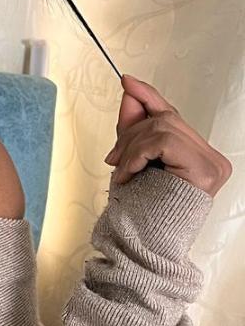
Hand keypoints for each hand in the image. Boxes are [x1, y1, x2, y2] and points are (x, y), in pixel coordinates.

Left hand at [104, 74, 231, 199]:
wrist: (144, 244)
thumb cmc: (142, 209)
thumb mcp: (134, 160)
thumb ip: (134, 128)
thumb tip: (129, 92)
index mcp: (199, 156)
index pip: (173, 116)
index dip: (149, 96)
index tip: (127, 81)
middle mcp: (213, 159)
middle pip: (166, 119)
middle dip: (131, 133)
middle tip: (113, 157)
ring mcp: (212, 165)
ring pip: (163, 127)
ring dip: (131, 147)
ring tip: (120, 171)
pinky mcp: (204, 170)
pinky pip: (164, 142)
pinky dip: (138, 154)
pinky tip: (128, 174)